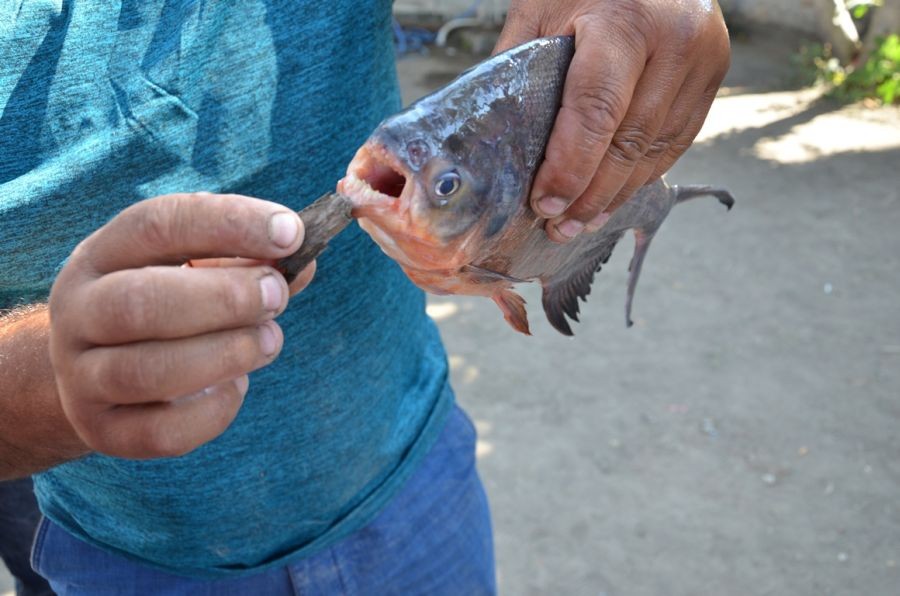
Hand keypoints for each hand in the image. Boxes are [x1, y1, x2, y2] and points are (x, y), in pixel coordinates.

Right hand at [48, 193, 314, 458]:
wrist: (97, 368)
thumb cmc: (167, 303)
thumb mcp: (196, 268)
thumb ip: (250, 261)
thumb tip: (303, 263)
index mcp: (104, 253)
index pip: (158, 225)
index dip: (229, 224)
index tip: (289, 232)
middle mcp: (79, 311)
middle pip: (140, 303)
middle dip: (226, 299)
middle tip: (278, 297)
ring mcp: (82, 376)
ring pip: (148, 372)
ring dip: (227, 354)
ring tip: (269, 342)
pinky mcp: (103, 430)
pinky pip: (163, 431)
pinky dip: (215, 410)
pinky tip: (236, 386)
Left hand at [495, 0, 730, 241]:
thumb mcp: (541, 9)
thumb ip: (520, 68)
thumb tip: (495, 141)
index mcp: (627, 20)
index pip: (598, 110)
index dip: (571, 166)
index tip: (545, 203)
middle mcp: (677, 40)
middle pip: (630, 140)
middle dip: (591, 193)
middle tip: (558, 226)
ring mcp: (705, 59)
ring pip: (657, 149)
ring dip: (617, 193)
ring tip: (582, 220)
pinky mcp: (715, 74)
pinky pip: (677, 140)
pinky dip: (643, 173)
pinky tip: (615, 192)